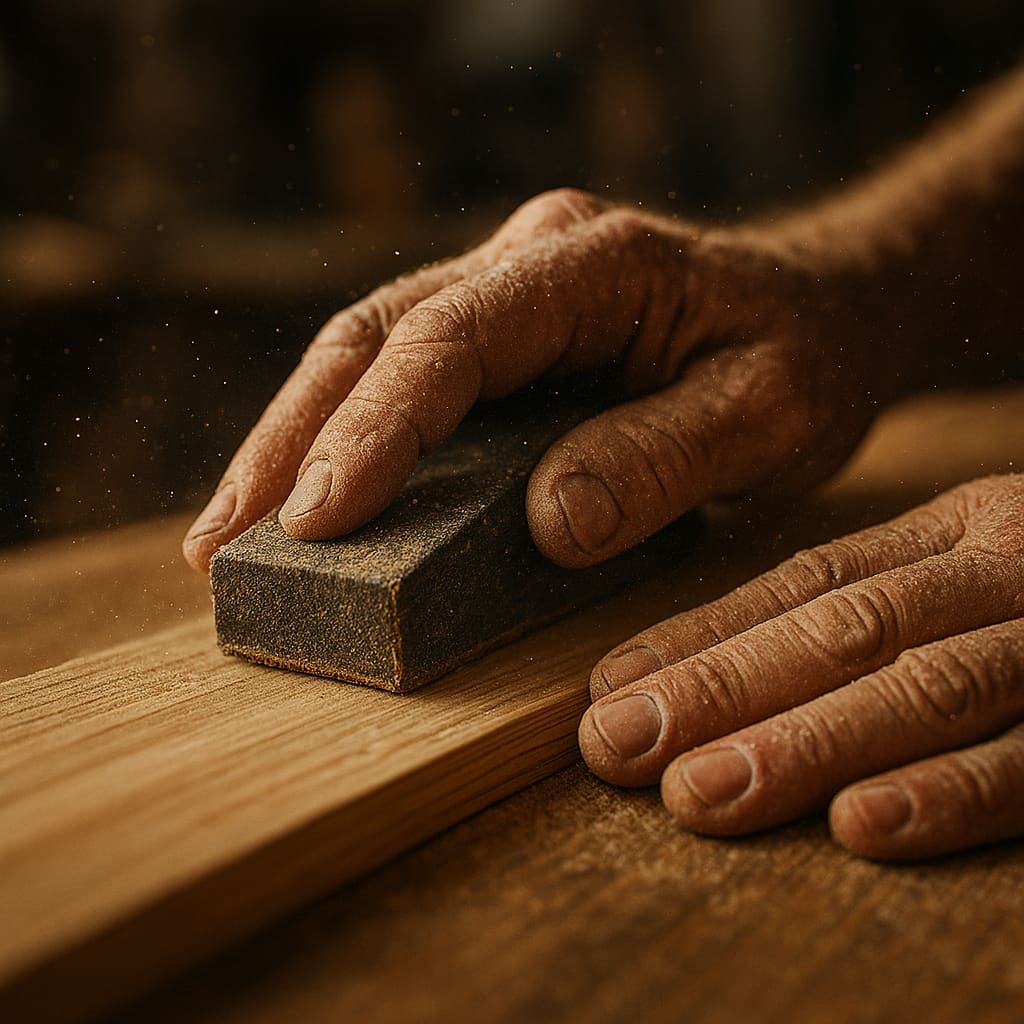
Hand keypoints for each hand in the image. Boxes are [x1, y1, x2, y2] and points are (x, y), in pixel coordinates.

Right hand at [183, 188, 883, 572]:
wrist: (825, 315)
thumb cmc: (806, 360)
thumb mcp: (772, 415)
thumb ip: (665, 459)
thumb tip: (547, 520)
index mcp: (593, 264)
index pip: (453, 339)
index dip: (376, 428)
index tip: (317, 519)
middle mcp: (530, 261)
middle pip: (375, 336)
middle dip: (292, 439)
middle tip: (228, 540)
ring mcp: (505, 293)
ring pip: (366, 356)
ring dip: (294, 443)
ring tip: (232, 534)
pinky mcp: (498, 340)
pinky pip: (399, 383)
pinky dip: (341, 443)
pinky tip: (304, 503)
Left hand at [578, 474, 1023, 860]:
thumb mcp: (982, 559)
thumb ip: (882, 597)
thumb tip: (723, 671)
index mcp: (961, 527)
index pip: (806, 582)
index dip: (702, 634)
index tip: (610, 687)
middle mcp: (1009, 566)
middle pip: (845, 630)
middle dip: (721, 691)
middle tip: (615, 747)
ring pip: (926, 687)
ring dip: (804, 745)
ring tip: (699, 795)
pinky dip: (953, 793)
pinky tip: (861, 828)